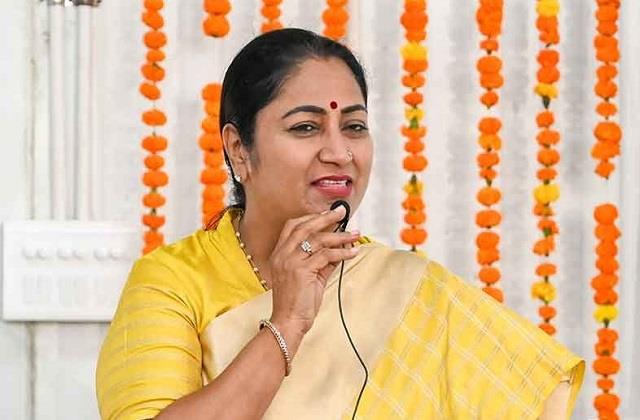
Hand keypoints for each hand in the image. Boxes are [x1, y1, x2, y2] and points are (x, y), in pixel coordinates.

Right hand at [267, 206, 359, 343]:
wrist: (288, 321)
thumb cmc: (297, 302)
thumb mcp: (310, 277)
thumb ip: (322, 262)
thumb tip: (339, 249)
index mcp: (279, 254)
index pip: (292, 226)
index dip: (310, 217)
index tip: (327, 213)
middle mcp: (282, 255)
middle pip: (305, 227)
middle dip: (325, 218)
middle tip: (342, 213)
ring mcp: (290, 262)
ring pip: (318, 240)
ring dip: (340, 236)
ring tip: (355, 235)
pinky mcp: (302, 271)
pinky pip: (326, 255)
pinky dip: (342, 252)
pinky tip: (352, 252)